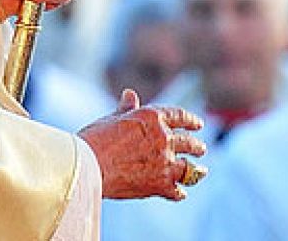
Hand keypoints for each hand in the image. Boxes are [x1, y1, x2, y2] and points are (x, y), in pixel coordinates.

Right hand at [79, 89, 207, 199]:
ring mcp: (164, 161)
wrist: (85, 167)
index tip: (198, 124)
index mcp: (152, 117)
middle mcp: (164, 138)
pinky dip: (178, 192)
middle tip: (201, 149)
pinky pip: (176, 190)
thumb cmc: (92, 141)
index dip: (191, 120)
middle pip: (188, 142)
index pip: (179, 116)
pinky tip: (181, 193)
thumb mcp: (111, 120)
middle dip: (196, 146)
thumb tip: (130, 94)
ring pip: (189, 166)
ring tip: (201, 171)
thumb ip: (126, 109)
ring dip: (196, 170)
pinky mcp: (159, 184)